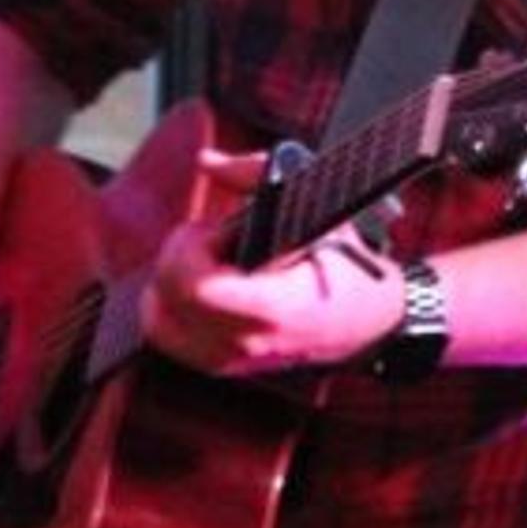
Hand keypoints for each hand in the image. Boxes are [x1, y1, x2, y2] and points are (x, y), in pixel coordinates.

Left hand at [143, 156, 395, 376]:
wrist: (370, 317)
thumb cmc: (345, 261)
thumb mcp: (316, 205)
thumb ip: (255, 173)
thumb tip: (207, 162)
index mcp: (273, 308)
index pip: (197, 289)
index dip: (190, 249)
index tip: (214, 230)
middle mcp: (248, 342)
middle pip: (166, 300)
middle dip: (180, 256)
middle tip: (211, 239)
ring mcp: (233, 360)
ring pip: (156, 321)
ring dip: (169, 282)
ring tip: (206, 262)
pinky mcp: (223, 365)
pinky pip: (168, 337)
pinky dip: (170, 306)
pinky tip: (198, 284)